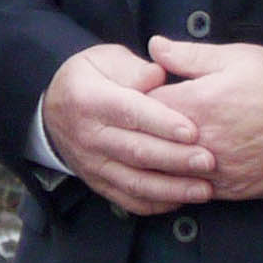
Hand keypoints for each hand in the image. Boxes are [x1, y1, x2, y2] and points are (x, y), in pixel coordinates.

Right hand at [40, 42, 212, 215]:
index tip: (193, 131)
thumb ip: (135, 68)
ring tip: (203, 189)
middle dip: (176, 159)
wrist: (54, 109)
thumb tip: (159, 76)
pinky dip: (156, 204)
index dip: (162, 123)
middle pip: (136, 151)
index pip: (129, 113)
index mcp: (89, 99)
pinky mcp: (97, 183)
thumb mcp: (106, 59)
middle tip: (208, 161)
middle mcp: (89, 136)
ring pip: (134, 182)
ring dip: (172, 188)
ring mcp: (92, 164)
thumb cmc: (89, 79)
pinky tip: (181, 199)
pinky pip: (128, 200)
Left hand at [143, 36, 262, 200]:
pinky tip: (184, 173)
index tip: (139, 100)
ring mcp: (215, 169)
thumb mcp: (233, 58)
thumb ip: (188, 55)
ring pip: (169, 173)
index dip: (137, 102)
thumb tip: (154, 45)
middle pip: (150, 145)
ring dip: (162, 164)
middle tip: (140, 130)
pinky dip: (186, 183)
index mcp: (194, 104)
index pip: (143, 107)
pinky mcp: (232, 188)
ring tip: (158, 153)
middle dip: (143, 136)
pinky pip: (195, 192)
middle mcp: (199, 141)